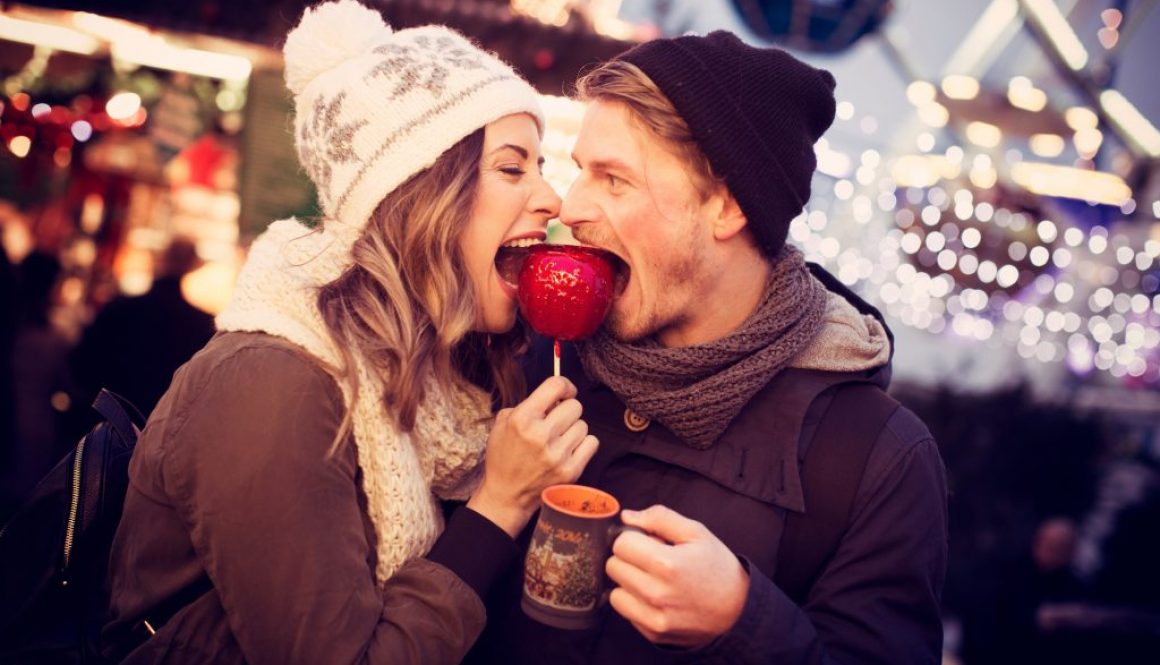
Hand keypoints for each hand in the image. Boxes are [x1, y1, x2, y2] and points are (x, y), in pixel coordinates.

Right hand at [467, 376, 598, 536]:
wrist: (506, 495)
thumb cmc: (504, 456)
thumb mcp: (503, 423)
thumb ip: (529, 405)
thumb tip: (556, 397)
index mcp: (521, 419)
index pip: (556, 385)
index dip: (565, 386)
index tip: (565, 392)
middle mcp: (540, 435)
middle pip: (575, 406)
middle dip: (567, 411)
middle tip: (557, 421)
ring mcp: (557, 455)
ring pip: (583, 425)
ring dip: (573, 429)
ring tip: (559, 439)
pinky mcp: (570, 471)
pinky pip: (592, 443)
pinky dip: (583, 444)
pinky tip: (569, 449)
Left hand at [606, 505, 748, 647]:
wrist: (738, 610)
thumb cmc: (717, 567)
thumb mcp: (697, 533)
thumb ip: (660, 518)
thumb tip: (626, 517)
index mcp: (667, 564)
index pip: (621, 544)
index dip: (633, 538)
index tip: (647, 542)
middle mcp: (656, 594)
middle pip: (613, 567)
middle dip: (629, 558)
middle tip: (651, 559)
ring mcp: (654, 617)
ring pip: (615, 592)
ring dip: (628, 582)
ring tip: (652, 579)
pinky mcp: (653, 633)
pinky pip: (625, 612)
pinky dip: (635, 602)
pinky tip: (656, 597)